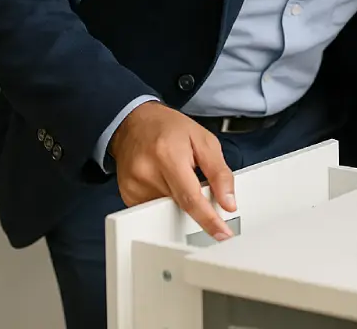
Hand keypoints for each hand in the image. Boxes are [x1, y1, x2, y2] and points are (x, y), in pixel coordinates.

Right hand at [109, 100, 235, 240]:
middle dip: (197, 205)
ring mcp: (134, 187)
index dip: (208, 220)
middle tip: (198, 183)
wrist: (134, 123)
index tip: (222, 234)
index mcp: (168, 155)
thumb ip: (219, 172)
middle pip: (180, 206)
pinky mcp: (128, 196)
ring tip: (177, 175)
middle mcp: (147, 172)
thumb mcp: (204, 140)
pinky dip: (166, 200)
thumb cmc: (169, 128)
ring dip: (180, 201)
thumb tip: (228, 202)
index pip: (191, 198)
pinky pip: (155, 209)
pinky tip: (164, 181)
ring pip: (168, 210)